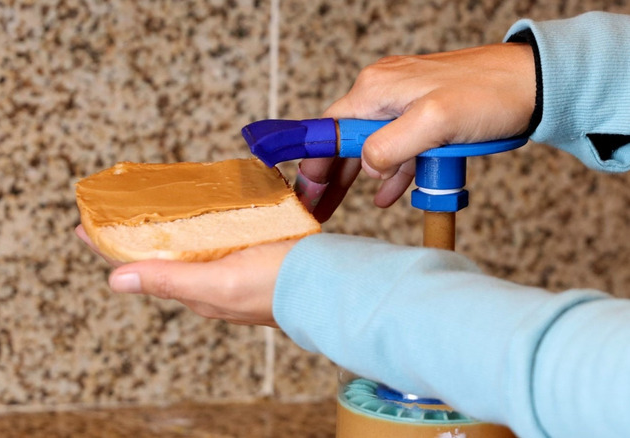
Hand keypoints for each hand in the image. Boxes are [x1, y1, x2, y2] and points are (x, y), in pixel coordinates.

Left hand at [75, 224, 294, 326]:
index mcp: (193, 289)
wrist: (331, 285)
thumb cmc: (277, 288)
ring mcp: (228, 267)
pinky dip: (201, 220)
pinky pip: (216, 235)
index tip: (82, 223)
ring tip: (150, 202)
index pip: (138, 266)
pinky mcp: (250, 254)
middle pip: (159, 253)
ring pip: (187, 243)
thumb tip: (114, 280)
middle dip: (133, 233)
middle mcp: (206, 281)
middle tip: (114, 207)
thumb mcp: (217, 284)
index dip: (108, 246)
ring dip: (165, 225)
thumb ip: (169, 280)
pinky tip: (204, 205)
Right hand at [300, 42, 534, 217]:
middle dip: (328, 177)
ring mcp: (403, 104)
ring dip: (356, 179)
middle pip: (343, 142)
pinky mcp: (423, 114)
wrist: (534, 82)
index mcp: (376, 90)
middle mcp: (383, 93)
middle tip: (314, 209)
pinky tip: (387, 194)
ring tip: (335, 209)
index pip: (329, 129)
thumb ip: (392, 146)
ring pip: (369, 148)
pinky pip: (398, 147)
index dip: (312, 162)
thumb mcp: (436, 122)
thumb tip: (365, 166)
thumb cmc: (489, 94)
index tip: (301, 190)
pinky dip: (391, 172)